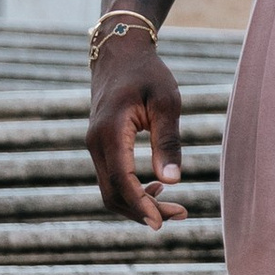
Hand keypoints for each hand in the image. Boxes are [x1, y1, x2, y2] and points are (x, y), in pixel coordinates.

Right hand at [87, 36, 186, 229]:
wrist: (120, 52)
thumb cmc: (148, 73)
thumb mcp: (167, 102)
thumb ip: (168, 141)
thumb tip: (172, 181)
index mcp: (109, 132)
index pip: (120, 181)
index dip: (140, 205)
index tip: (162, 222)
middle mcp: (95, 143)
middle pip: (112, 193)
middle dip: (143, 210)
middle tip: (180, 216)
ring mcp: (94, 145)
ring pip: (110, 189)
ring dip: (138, 203)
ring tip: (175, 208)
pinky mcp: (100, 146)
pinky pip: (111, 177)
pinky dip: (131, 190)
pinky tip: (157, 188)